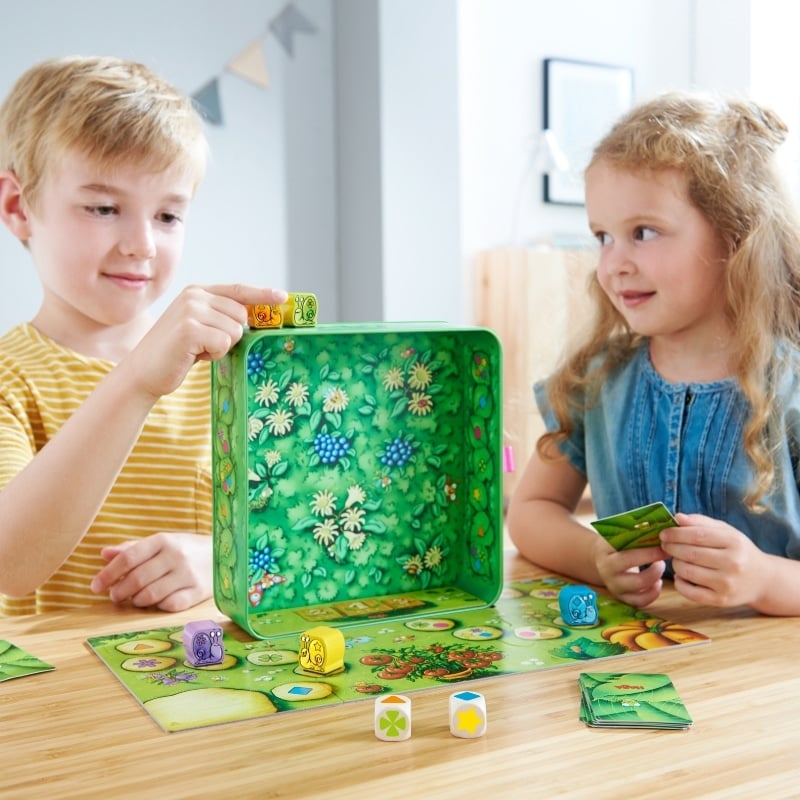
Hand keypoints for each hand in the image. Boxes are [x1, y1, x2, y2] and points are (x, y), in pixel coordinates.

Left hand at [90, 532, 212, 611]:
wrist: (225, 553)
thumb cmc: (186, 549)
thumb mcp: (161, 543)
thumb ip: (132, 549)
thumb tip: (104, 554)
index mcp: (163, 540)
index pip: (128, 557)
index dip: (108, 574)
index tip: (94, 586)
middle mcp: (176, 555)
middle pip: (137, 578)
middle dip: (120, 591)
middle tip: (114, 596)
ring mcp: (188, 574)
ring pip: (151, 594)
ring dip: (137, 600)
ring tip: (134, 600)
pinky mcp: (199, 591)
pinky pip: (170, 605)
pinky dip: (158, 606)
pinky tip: (157, 603)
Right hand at [123, 284, 287, 400]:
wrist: (144, 371)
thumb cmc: (177, 353)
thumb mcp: (200, 327)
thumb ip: (221, 317)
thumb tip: (256, 319)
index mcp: (197, 292)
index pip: (238, 290)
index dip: (262, 294)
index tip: (282, 298)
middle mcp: (194, 296)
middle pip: (242, 315)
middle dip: (231, 336)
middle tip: (205, 344)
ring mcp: (191, 310)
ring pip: (236, 331)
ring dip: (221, 347)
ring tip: (197, 350)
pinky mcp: (189, 329)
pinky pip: (224, 343)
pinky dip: (214, 355)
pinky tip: (193, 355)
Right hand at [594, 537, 666, 607]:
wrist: (603, 562)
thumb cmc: (618, 545)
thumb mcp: (619, 536)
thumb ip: (634, 531)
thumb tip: (660, 525)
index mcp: (604, 551)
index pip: (625, 549)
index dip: (647, 548)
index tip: (663, 542)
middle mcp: (607, 570)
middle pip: (632, 566)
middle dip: (653, 559)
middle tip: (666, 553)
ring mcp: (614, 586)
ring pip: (639, 584)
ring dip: (655, 574)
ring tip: (660, 565)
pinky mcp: (622, 598)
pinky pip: (641, 601)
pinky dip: (654, 592)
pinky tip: (657, 582)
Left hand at [660, 512, 766, 606]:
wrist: (763, 580)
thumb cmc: (738, 551)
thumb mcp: (726, 531)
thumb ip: (701, 523)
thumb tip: (677, 517)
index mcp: (734, 542)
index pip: (697, 535)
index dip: (676, 533)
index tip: (664, 533)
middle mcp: (733, 563)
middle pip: (690, 554)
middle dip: (671, 548)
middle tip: (665, 545)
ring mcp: (727, 584)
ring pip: (687, 572)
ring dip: (675, 564)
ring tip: (677, 559)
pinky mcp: (721, 600)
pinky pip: (690, 592)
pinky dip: (680, 583)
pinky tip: (682, 576)